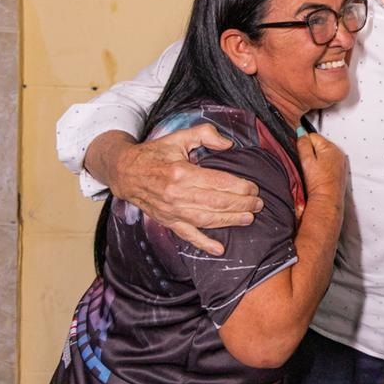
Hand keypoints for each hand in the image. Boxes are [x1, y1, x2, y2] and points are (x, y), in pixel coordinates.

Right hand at [95, 125, 261, 255]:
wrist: (125, 173)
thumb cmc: (155, 154)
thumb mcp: (179, 136)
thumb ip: (205, 134)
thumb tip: (229, 143)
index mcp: (181, 173)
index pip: (218, 182)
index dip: (239, 187)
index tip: (254, 188)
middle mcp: (177, 194)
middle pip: (216, 202)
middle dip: (241, 204)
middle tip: (258, 204)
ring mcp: (172, 211)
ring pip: (207, 219)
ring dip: (230, 220)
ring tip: (249, 218)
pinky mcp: (167, 221)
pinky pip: (187, 235)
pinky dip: (203, 244)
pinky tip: (219, 249)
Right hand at [296, 132, 348, 205]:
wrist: (327, 200)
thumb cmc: (318, 183)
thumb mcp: (306, 161)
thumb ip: (303, 144)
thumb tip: (300, 132)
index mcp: (330, 147)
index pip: (312, 135)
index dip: (303, 144)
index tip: (300, 153)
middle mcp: (338, 152)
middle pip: (319, 144)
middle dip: (311, 151)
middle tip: (306, 164)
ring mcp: (341, 162)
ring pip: (324, 153)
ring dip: (318, 159)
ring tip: (313, 171)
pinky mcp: (341, 171)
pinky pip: (330, 162)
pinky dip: (324, 166)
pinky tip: (320, 175)